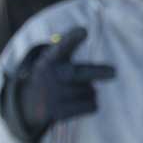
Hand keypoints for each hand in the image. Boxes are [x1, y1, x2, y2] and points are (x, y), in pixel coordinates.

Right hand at [0, 27, 114, 142]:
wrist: (29, 101)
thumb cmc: (54, 73)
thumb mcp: (56, 57)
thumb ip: (70, 46)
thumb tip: (93, 49)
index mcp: (52, 57)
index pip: (63, 46)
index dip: (73, 38)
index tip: (83, 31)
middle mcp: (53, 75)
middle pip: (81, 73)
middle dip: (98, 72)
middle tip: (113, 72)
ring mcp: (54, 94)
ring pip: (91, 91)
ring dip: (91, 91)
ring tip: (77, 90)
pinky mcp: (58, 112)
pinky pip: (91, 106)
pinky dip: (91, 105)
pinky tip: (80, 103)